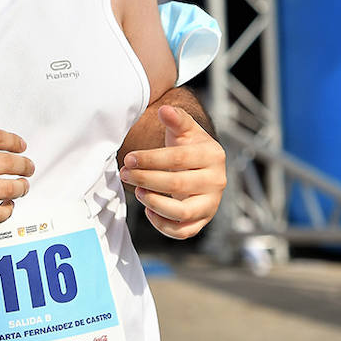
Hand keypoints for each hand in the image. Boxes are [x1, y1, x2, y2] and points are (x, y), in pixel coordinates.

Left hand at [120, 105, 225, 238]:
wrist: (201, 167)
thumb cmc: (188, 146)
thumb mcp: (184, 130)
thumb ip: (176, 118)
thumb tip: (164, 109)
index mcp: (212, 155)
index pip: (178, 159)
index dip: (151, 159)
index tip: (128, 159)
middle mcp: (216, 181)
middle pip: (178, 185)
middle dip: (146, 179)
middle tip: (124, 173)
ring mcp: (211, 204)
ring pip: (182, 213)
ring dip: (154, 204)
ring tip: (137, 191)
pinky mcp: (203, 221)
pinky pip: (183, 231)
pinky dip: (163, 225)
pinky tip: (148, 210)